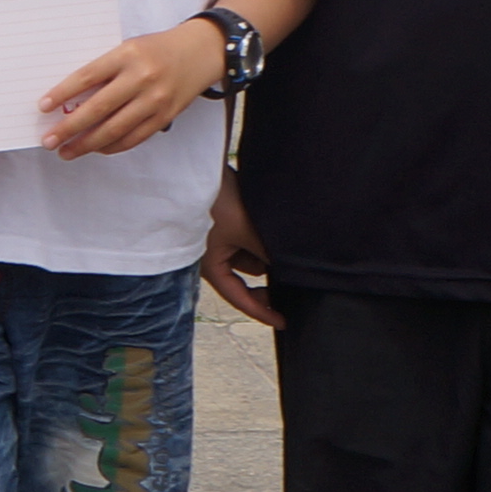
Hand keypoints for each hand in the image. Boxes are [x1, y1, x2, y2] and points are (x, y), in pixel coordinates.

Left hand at [43, 20, 226, 159]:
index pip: (86, 77)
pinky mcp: (165, 117)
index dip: (62, 94)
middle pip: (97, 108)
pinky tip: (96, 149)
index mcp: (126, 55)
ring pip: (114, 130)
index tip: (43, 107)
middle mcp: (141, 78)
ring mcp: (155, 100)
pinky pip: (133, 138)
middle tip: (48, 140)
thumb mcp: (127, 49)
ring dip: (86, 144)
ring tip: (66, 151)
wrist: (201, 52)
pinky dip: (111, 147)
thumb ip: (103, 71)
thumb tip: (70, 100)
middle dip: (69, 128)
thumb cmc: (156, 49)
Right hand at [202, 172, 281, 330]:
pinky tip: (273, 233)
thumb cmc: (213, 202)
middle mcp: (212, 256)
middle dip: (265, 281)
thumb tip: (289, 269)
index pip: (239, 298)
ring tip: (280, 246)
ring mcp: (218, 240)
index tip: (282, 322)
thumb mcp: (247, 232)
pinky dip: (259, 240)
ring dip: (264, 255)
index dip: (262, 312)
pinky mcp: (224, 224)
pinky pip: (246, 241)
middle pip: (244, 280)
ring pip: (248, 258)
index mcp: (210, 266)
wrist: (200, 169)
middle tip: (290, 285)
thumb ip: (268, 255)